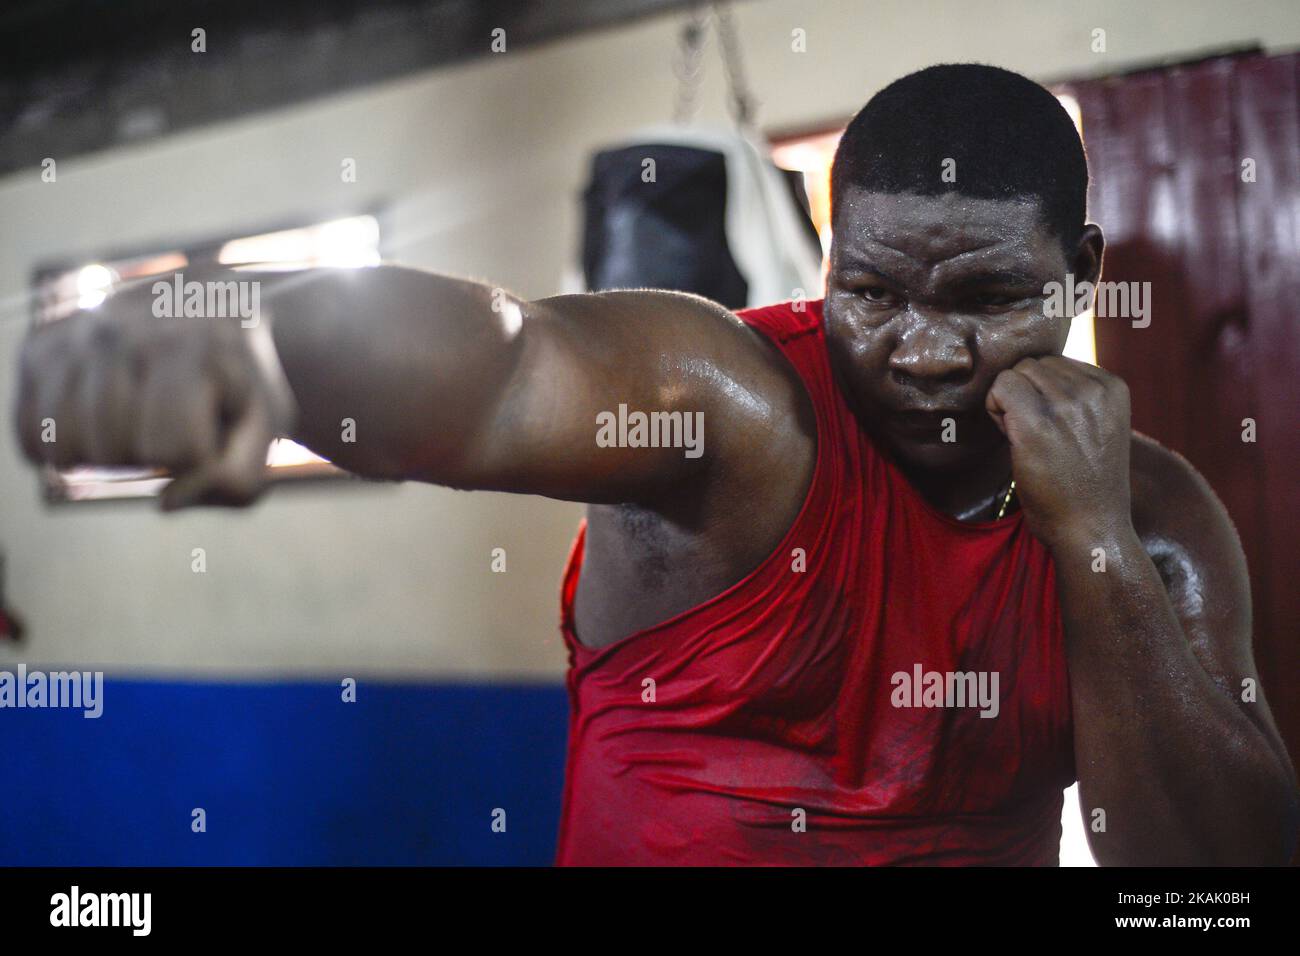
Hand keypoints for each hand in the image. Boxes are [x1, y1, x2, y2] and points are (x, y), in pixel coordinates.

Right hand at [14, 287, 277, 509]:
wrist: (210, 314)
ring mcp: (73, 335)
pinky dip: (62, 448)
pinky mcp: (39, 348)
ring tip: (136, 419)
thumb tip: (164, 502)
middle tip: (172, 418)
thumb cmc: (238, 387)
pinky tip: (97, 422)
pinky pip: (29, 435)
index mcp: (191, 344)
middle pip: (115, 452)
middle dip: (150, 456)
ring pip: (65, 447)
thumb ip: (237, 479)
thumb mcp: (263, 432)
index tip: (213, 424)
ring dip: (105, 454)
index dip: (198, 458)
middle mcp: (123, 329)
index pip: (174, 450)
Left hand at [985, 355, 1131, 549]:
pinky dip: (994, 407)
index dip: (1043, 392)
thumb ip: (1079, 396)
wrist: (1092, 528)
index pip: (1057, 362)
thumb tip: (1031, 370)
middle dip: (1024, 394)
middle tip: (1031, 433)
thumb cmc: (1087, 485)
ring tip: (1024, 437)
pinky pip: (1000, 387)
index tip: (1051, 426)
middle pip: (1033, 365)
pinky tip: (1009, 436)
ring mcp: (1066, 404)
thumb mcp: (1100, 427)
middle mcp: (1093, 389)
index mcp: (1113, 386)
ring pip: (1014, 373)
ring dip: (1009, 401)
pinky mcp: (1036, 423)